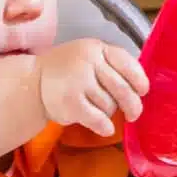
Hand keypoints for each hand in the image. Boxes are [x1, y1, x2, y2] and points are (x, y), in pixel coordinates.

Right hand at [34, 38, 148, 136]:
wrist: (32, 83)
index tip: (143, 91)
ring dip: (109, 112)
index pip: (126, 62)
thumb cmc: (68, 71)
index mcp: (97, 48)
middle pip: (122, 87)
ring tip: (98, 109)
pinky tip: (104, 128)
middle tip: (134, 114)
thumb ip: (111, 66)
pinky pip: (98, 119)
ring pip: (110, 104)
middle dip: (132, 104)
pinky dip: (104, 126)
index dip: (139, 79)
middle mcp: (88, 62)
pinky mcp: (71, 103)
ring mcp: (79, 82)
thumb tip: (140, 88)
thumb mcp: (89, 57)